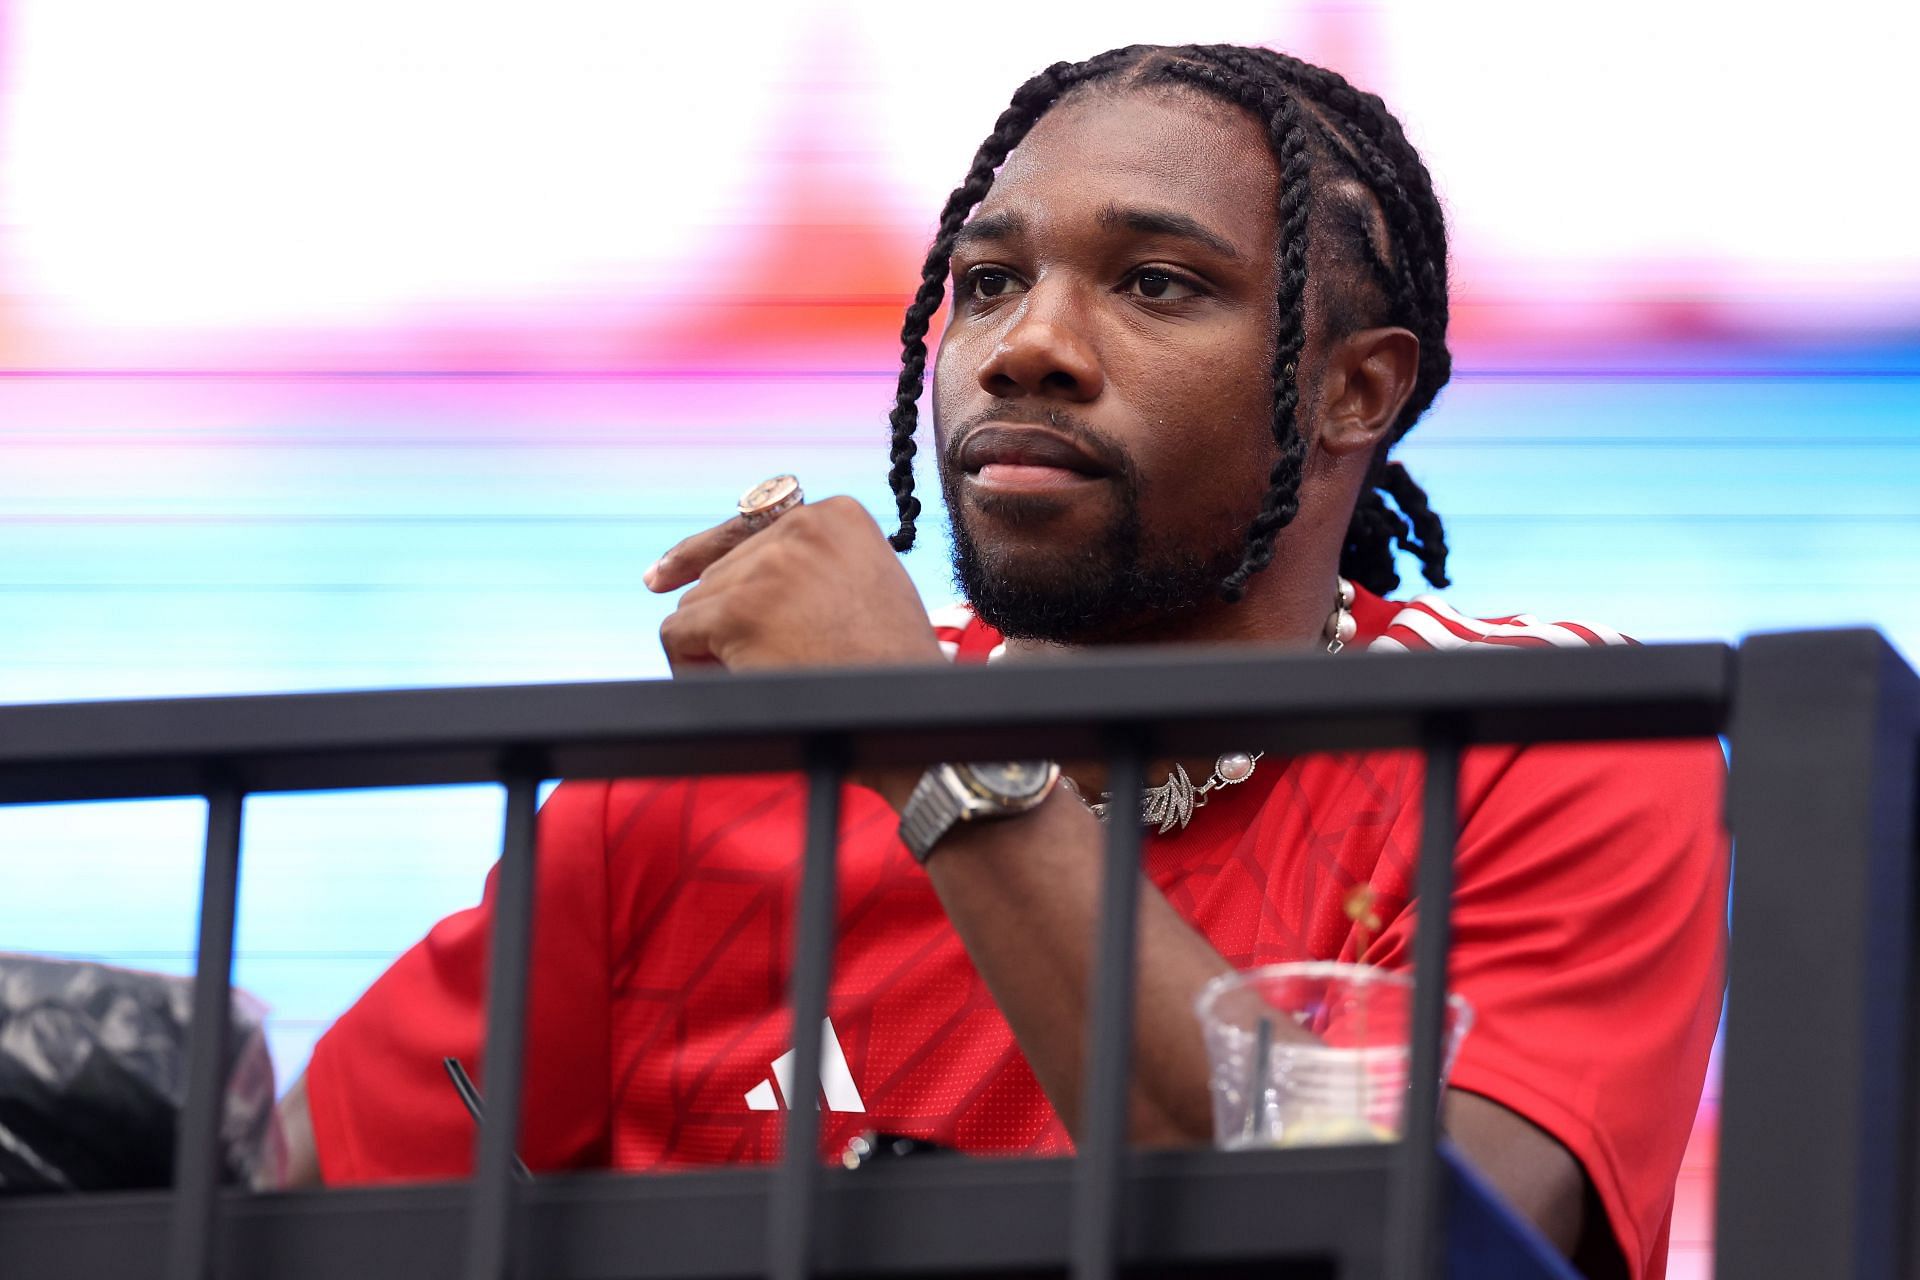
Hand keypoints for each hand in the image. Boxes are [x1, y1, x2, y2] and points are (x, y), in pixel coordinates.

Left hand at [646, 496, 943, 674]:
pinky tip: (728, 682)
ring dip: (714, 646)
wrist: (905, 711)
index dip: (705, 556)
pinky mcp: (739, 610)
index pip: (748, 526)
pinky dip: (689, 666)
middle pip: (720, 571)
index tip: (664, 576)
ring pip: (696, 604)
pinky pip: (677, 634)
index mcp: (837, 515)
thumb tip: (726, 564)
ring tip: (766, 676)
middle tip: (770, 661)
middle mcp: (802, 527)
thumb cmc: (891, 667)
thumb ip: (810, 565)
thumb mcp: (864, 586)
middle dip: (729, 619)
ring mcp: (769, 567)